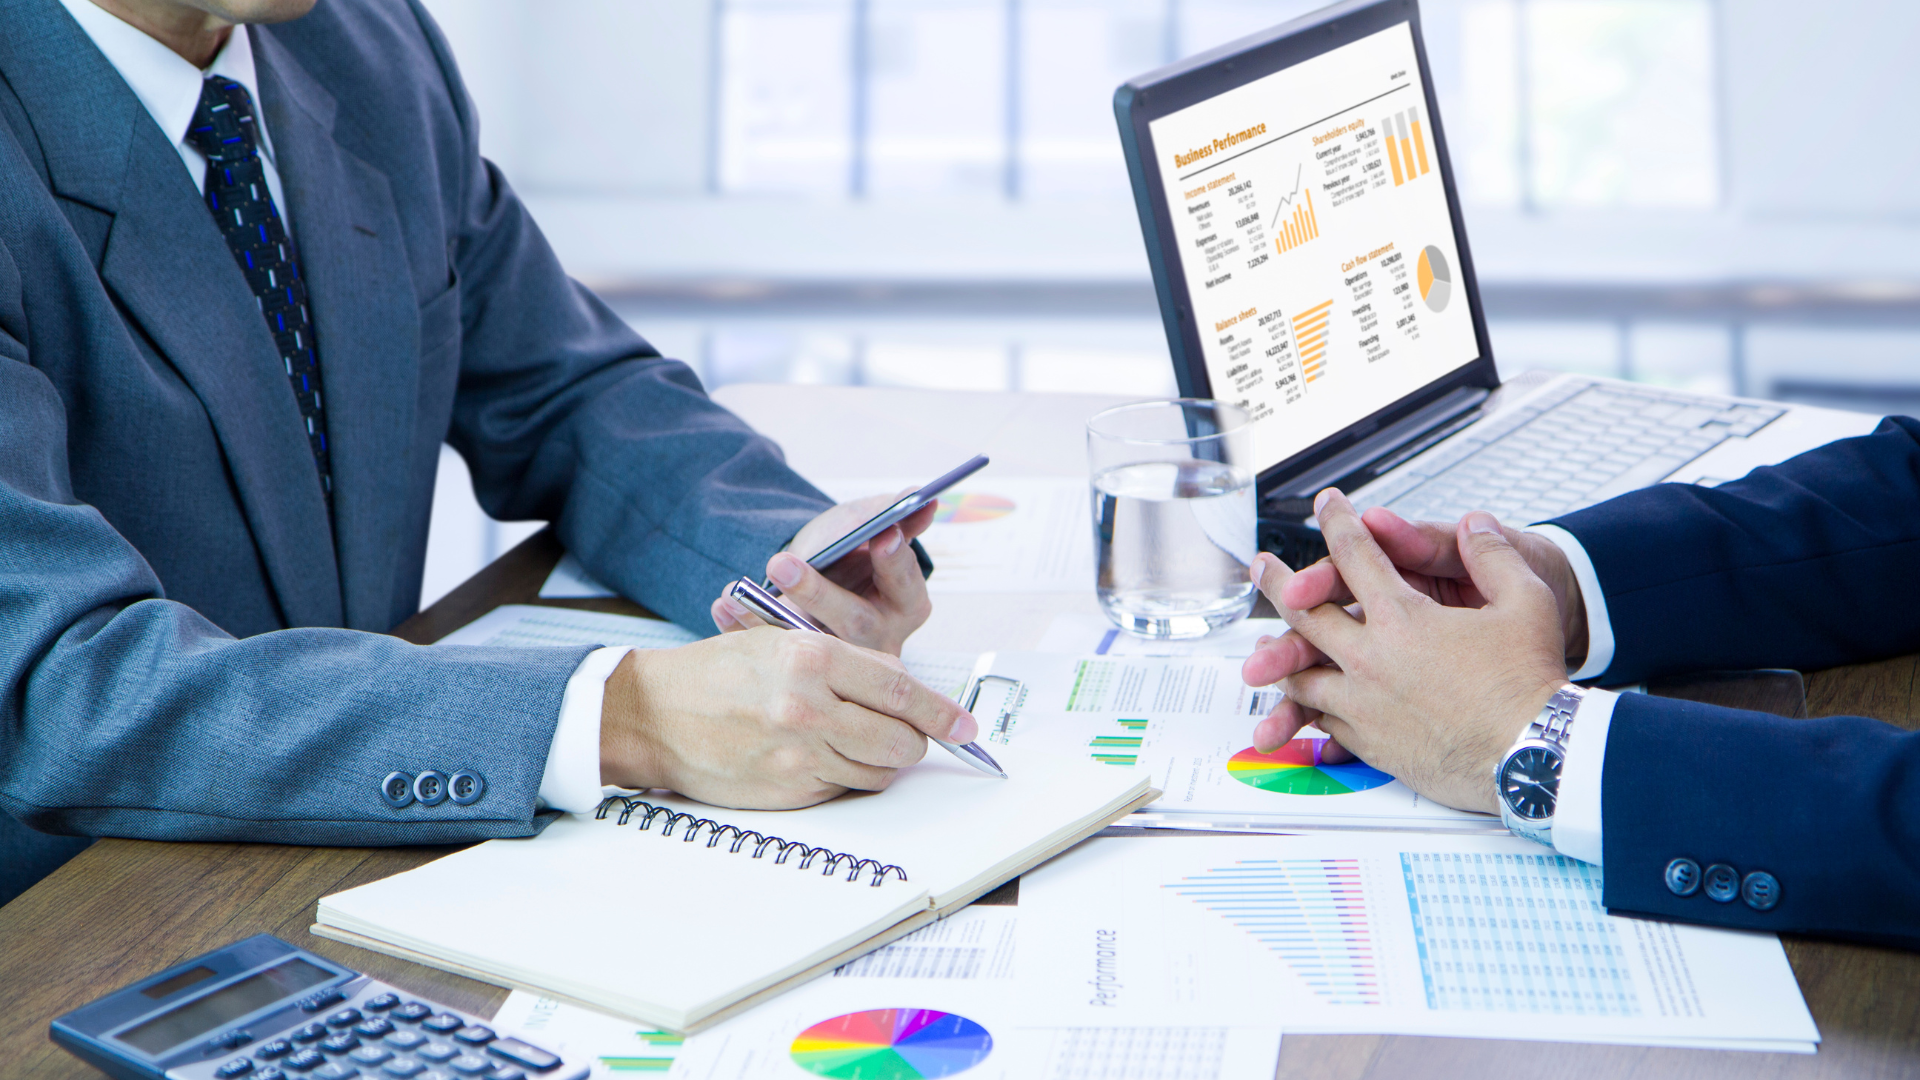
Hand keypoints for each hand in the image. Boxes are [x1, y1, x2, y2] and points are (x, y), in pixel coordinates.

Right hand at [599, 627, 978, 809]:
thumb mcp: (780, 640)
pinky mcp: (786, 791)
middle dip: (913, 741)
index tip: (965, 725)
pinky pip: (843, 790)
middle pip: (900, 741)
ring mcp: (797, 756)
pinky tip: (820, 757)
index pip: (899, 689)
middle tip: (906, 735)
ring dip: (879, 761)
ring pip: (877, 772)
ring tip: (852, 742)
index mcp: (811, 658)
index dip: (939, 711)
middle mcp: (808, 708)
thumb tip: (904, 689)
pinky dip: (845, 778)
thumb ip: (844, 662)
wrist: (652, 714)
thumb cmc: (716, 672)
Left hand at [711, 492, 935, 654]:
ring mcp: (840, 661)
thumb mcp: (868, 527)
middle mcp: (879, 638)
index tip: (882, 536)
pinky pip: (774, 655)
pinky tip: (724, 604)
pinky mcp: (804, 669)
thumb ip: (893, 514)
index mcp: (907, 604)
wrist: (818, 576)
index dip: (895, 561)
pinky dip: (744, 627)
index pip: (905, 584)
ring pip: (809, 645)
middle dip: (817, 592)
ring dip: (768, 617)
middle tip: (780, 562)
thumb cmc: (848, 552)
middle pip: (856, 622)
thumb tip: (922, 498)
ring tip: (736, 591)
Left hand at [1244, 490, 1569, 813]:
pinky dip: (1310, 710)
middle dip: (1277, 582)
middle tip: (1261, 566)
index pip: (1355, 554)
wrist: (1535, 756)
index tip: (1326, 504)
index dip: (1337, 521)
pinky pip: (1325, 722)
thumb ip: (1494, 556)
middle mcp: (1371, 659)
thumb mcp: (1527, 602)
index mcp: (1402, 617)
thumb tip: (1476, 524)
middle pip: (1305, 612)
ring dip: (1282, 655)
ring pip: (1302, 675)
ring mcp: (1364, 705)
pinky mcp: (1371, 745)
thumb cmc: (1531, 683)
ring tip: (1262, 646)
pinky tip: (1304, 707)